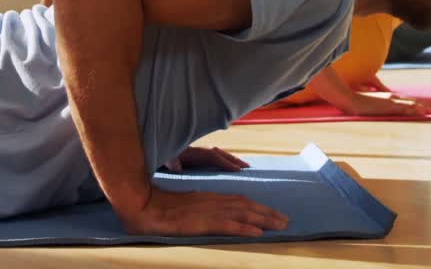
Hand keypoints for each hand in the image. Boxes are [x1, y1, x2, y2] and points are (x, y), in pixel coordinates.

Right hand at [118, 186, 287, 236]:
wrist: (144, 205)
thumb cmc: (160, 207)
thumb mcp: (186, 207)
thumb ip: (201, 209)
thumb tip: (213, 215)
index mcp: (209, 197)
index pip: (239, 200)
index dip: (258, 206)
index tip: (273, 213)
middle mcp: (212, 201)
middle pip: (246, 205)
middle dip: (268, 212)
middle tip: (286, 220)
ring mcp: (208, 211)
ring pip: (242, 213)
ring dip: (264, 219)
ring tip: (280, 225)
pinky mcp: (202, 222)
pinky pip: (227, 225)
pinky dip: (244, 227)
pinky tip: (257, 232)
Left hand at [164, 146, 248, 172]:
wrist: (153, 145)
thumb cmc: (158, 155)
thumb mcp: (162, 157)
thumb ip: (170, 161)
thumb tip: (177, 166)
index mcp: (190, 152)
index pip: (212, 156)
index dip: (224, 162)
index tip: (237, 170)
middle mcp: (195, 151)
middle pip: (218, 153)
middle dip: (233, 159)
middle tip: (247, 167)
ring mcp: (195, 154)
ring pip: (216, 155)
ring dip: (229, 159)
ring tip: (243, 167)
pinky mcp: (193, 157)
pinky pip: (211, 158)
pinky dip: (221, 161)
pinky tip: (227, 168)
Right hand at [344, 92, 430, 116]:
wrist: (351, 100)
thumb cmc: (359, 102)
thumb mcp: (371, 103)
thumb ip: (379, 104)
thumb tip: (383, 106)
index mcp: (389, 98)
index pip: (408, 102)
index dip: (419, 104)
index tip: (429, 108)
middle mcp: (393, 98)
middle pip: (413, 102)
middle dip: (426, 106)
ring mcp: (392, 101)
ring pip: (412, 104)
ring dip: (424, 108)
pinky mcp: (389, 106)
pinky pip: (405, 108)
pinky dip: (415, 109)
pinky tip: (422, 111)